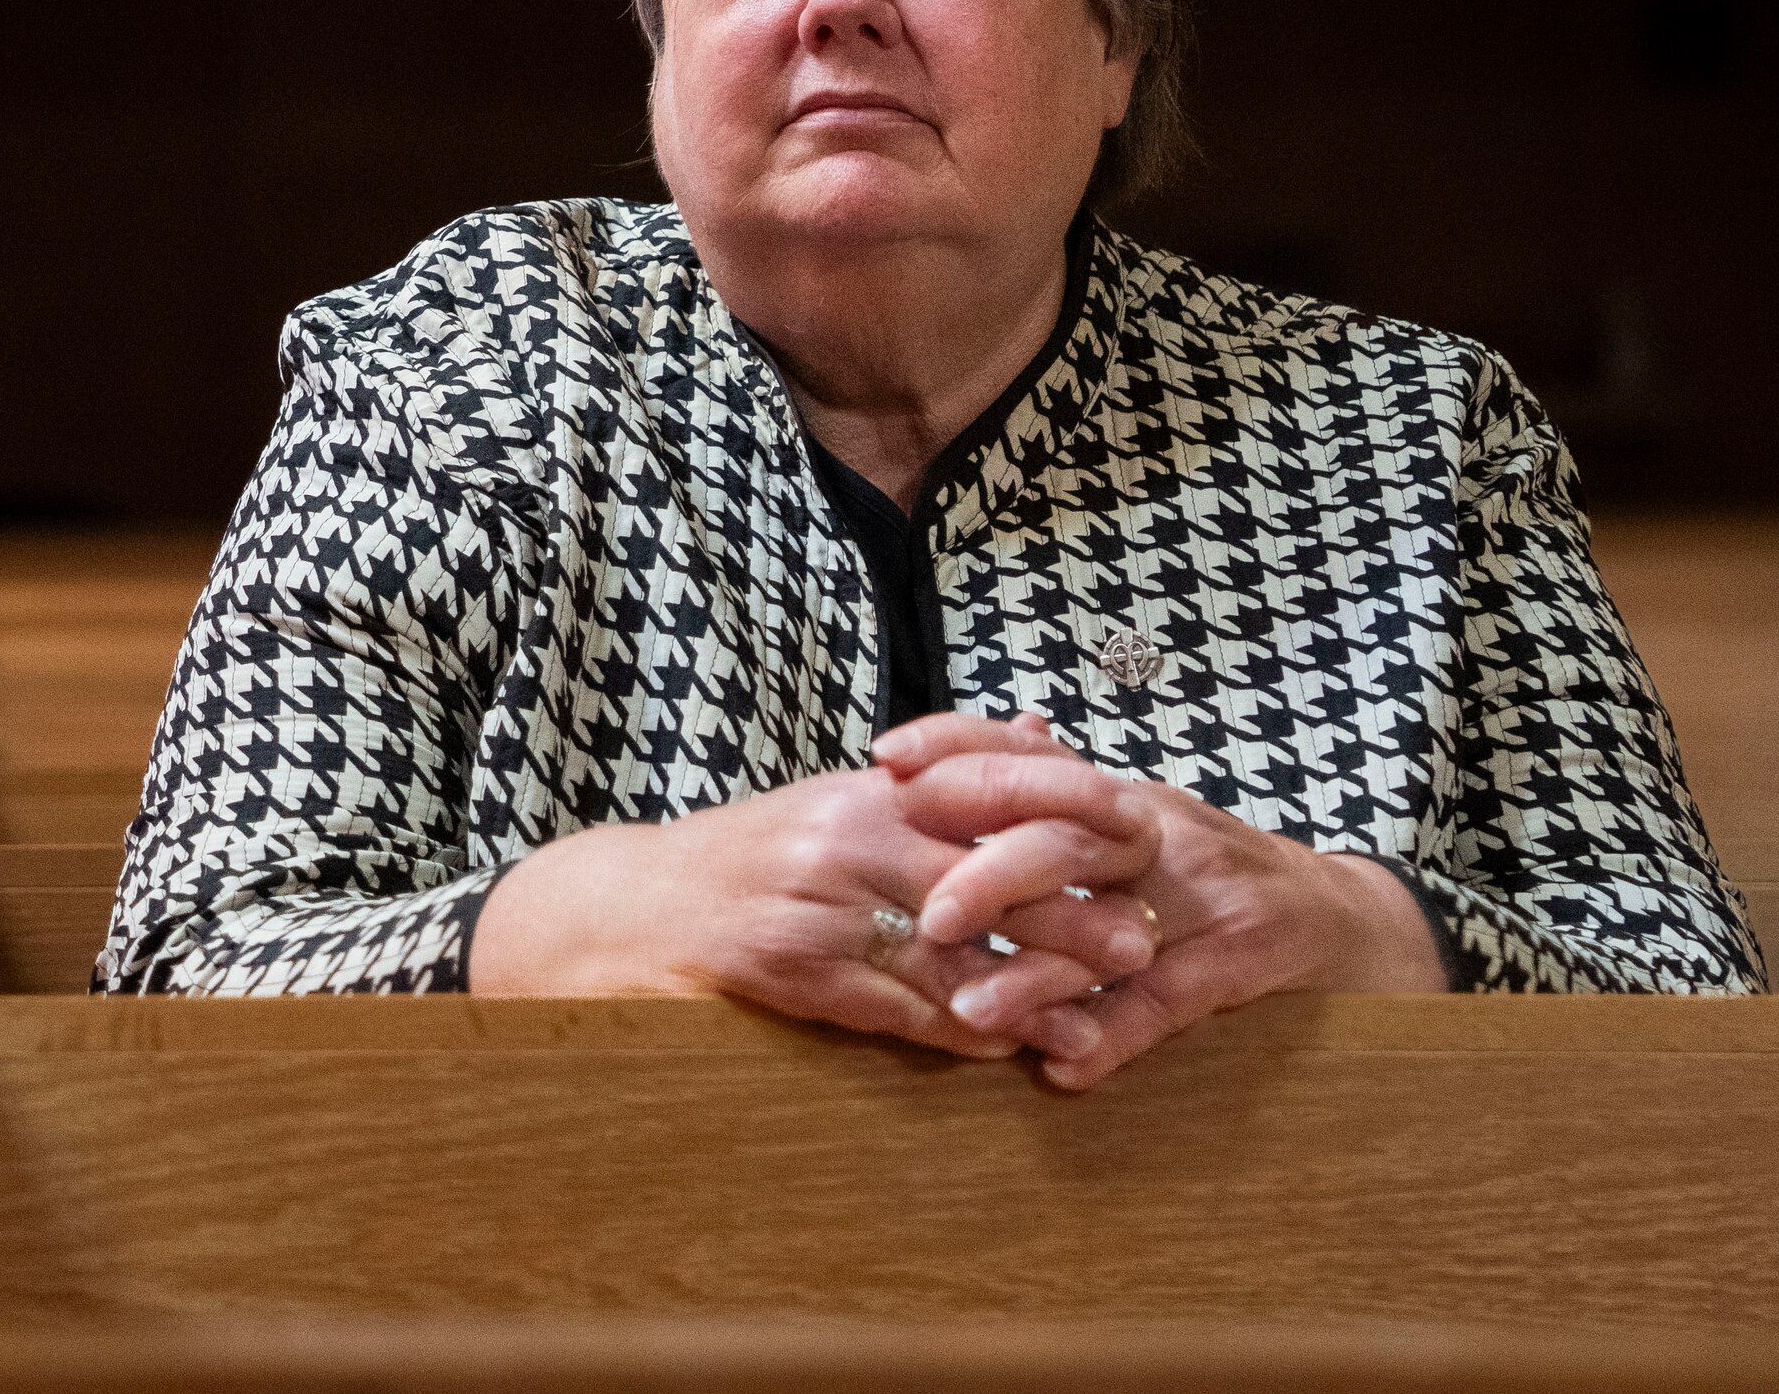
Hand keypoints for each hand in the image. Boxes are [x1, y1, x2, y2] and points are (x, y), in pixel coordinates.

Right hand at [467, 749, 1164, 1056]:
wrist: (634, 907)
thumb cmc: (750, 854)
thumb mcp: (841, 795)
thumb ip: (945, 771)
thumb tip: (1045, 726)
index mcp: (866, 791)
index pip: (985, 790)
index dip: (1067, 815)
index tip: (1140, 836)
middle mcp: (845, 838)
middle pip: (980, 876)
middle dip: (1067, 912)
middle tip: (1144, 939)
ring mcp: (818, 908)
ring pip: (946, 953)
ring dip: (1028, 990)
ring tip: (1097, 1015)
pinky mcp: (794, 973)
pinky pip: (893, 1009)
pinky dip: (956, 1034)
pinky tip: (1005, 1051)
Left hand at [878, 711, 1452, 1090]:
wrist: (1341, 917)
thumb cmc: (1210, 873)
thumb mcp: (1133, 825)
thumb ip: (1054, 802)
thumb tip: (957, 762)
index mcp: (1116, 795)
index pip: (1028, 753)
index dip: (956, 747)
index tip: (885, 761)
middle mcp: (1155, 830)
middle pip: (1064, 835)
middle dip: (990, 872)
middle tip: (930, 915)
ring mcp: (1204, 895)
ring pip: (1110, 924)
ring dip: (1039, 971)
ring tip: (973, 1010)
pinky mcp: (1244, 959)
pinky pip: (1170, 1000)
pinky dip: (1116, 1036)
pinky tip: (1066, 1069)